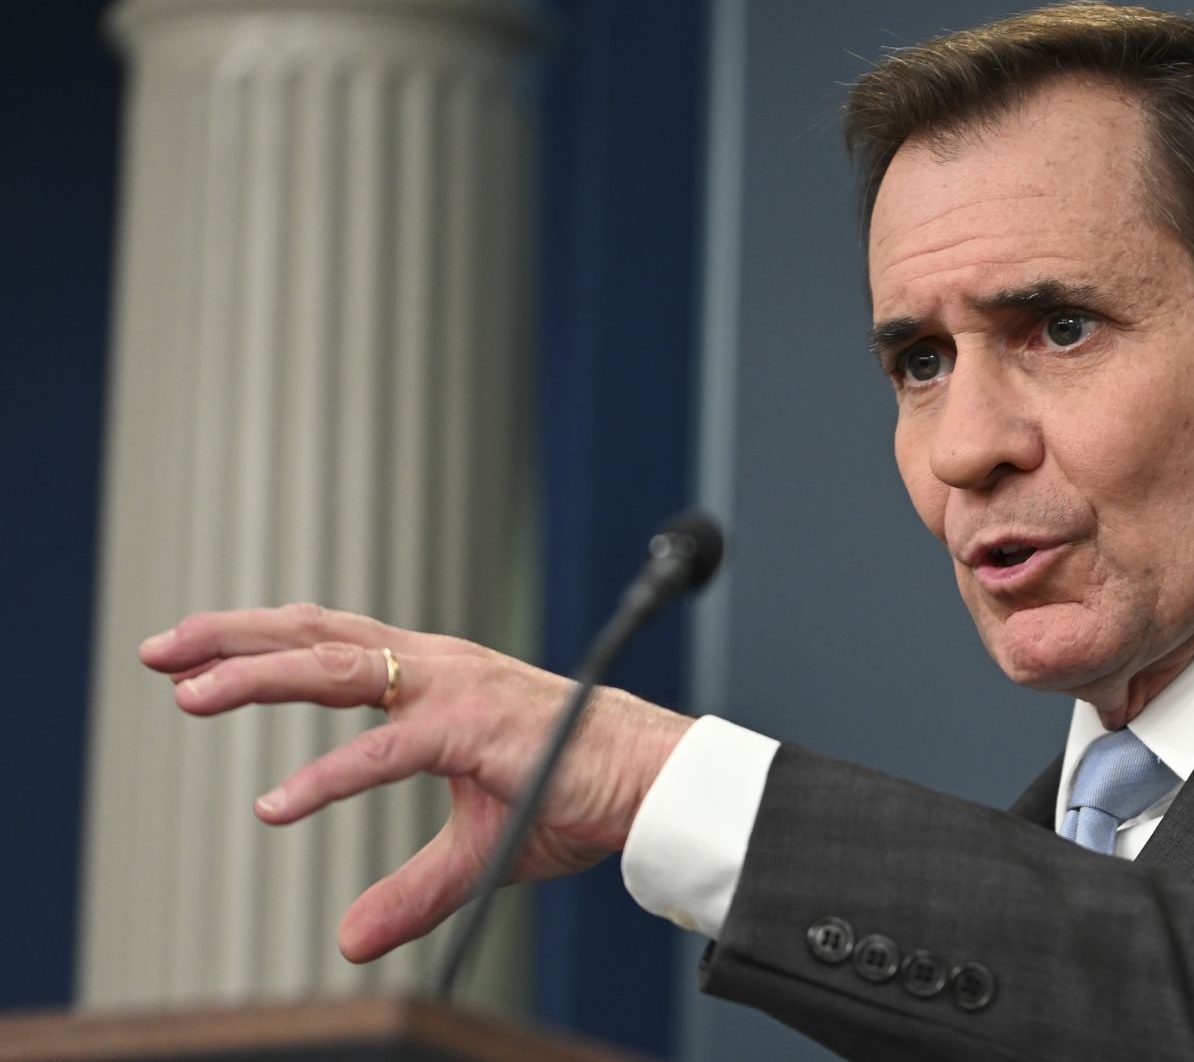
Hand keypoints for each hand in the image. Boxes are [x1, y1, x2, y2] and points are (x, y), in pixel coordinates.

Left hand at [137, 602, 694, 962]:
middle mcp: (437, 667)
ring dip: (258, 676)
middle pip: (317, 635)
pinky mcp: (476, 728)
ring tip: (189, 695)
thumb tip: (347, 942)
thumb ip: (409, 890)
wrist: (651, 781)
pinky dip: (327, 776)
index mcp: (434, 677)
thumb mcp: (475, 850)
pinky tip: (275, 805)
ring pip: (339, 669)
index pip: (330, 645)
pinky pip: (388, 751)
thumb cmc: (574, 793)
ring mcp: (456, 690)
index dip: (256, 644)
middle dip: (231, 637)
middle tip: (157, 650)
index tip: (187, 658)